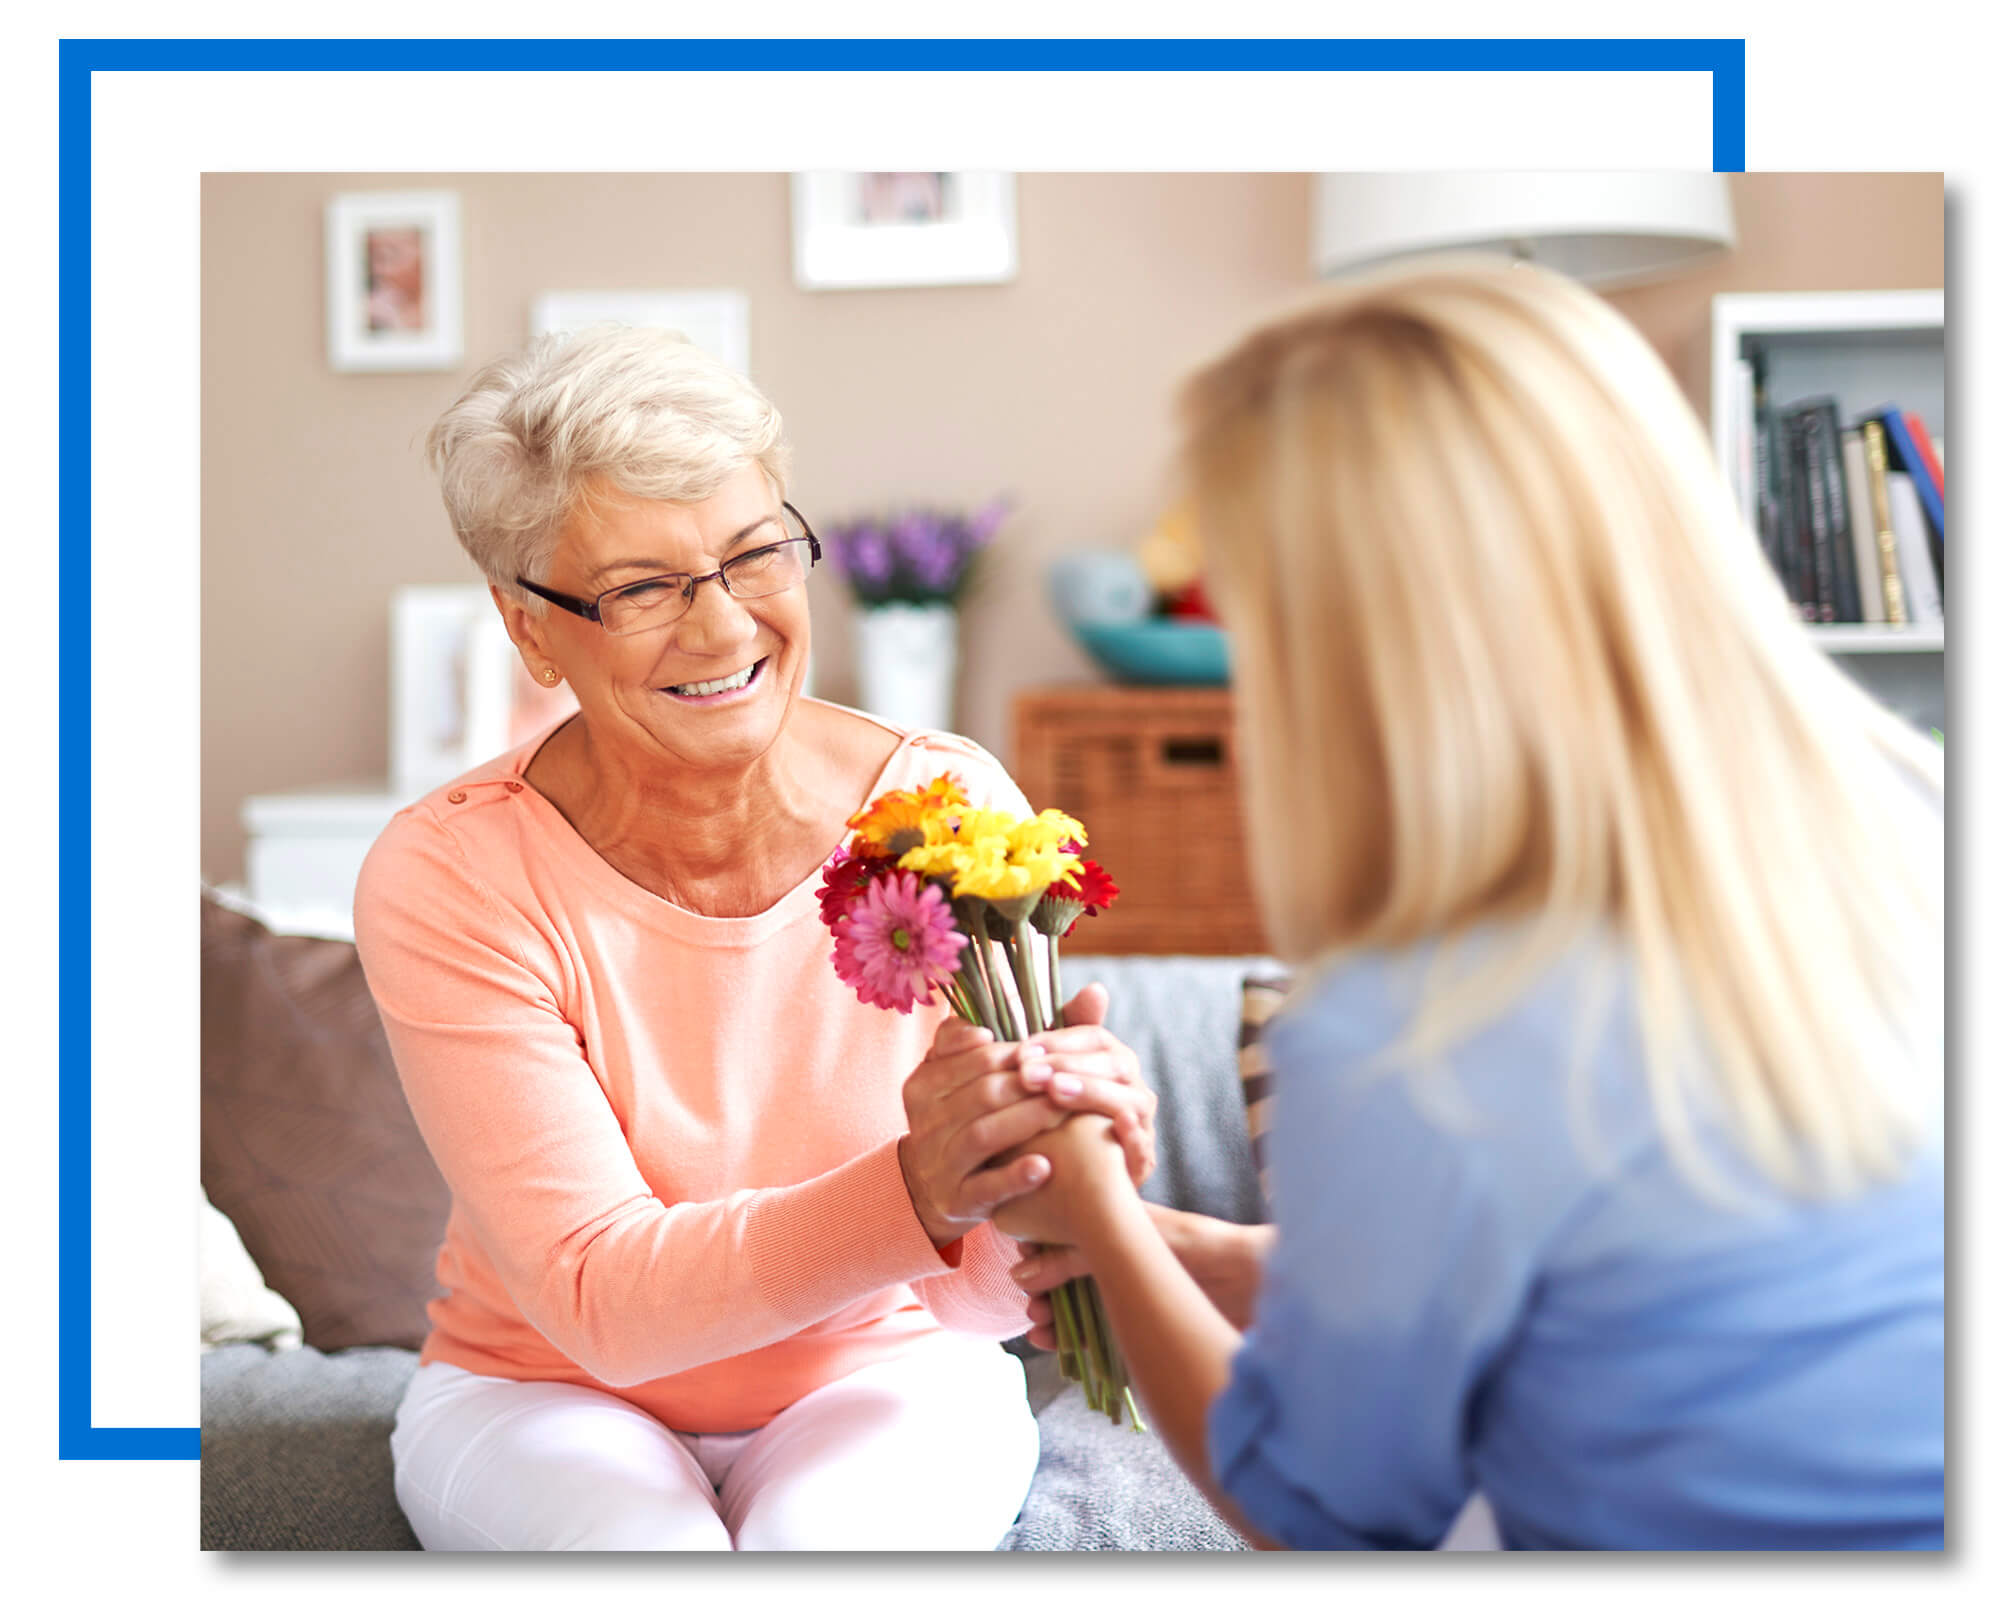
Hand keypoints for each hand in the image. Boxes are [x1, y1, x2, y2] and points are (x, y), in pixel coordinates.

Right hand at [898, 1015, 1125, 1248]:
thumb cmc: (968, 1114)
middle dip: (1030, 1086)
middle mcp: (924, 1119)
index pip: (975, 1057)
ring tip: (1064, 1115)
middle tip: (1070, 1083)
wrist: (934, 1187)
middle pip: (983, 1093)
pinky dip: (1015, 1175)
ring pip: (984, 1135)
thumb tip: (1096, 992)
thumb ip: (1013, 1032)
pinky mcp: (954, 1199)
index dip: (1017, 1054)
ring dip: (1028, 1122)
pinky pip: (985, 1186)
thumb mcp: (969, 1073)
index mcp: (924, 1081)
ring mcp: (937, 1161)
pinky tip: (1045, 1166)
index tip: (1047, 1054)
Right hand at [1010, 1205, 1275, 1348]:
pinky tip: (1061, 1350)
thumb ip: (1083, 1255)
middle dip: (1043, 1293)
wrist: (1260, 1285)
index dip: (1040, 1255)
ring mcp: (1134, 1295)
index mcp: (1121, 1229)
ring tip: (1040, 1332)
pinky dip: (1078, 1343)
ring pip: (1081, 1306)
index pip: (1066, 1237)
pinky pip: (1103, 1336)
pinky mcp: (1146, 1327)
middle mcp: (1124, 1261)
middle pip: (1068, 1275)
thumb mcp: (1139, 1243)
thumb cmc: (1208, 1249)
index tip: (1022, 1274)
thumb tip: (1024, 1272)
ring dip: (1056, 1319)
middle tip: (1032, 1312)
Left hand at [1035, 982, 1157, 1187]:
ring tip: (1055, 1091)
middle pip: (1111, 1063)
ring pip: (1127, 1100)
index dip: (1059, 1040)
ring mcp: (1141, 1124)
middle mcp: (1132, 1087)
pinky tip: (1113, 1126)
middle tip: (1028, 1071)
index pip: (1094, 1036)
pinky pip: (1143, 1146)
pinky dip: (1130, 1137)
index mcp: (1112, 1061)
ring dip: (1091, 1092)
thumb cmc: (1059, 1123)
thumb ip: (1048, 1040)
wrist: (1078, 1187)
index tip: (1023, 1048)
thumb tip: (1090, 989)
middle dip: (1067, 1064)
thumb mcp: (1048, 1082)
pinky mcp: (1142, 1161)